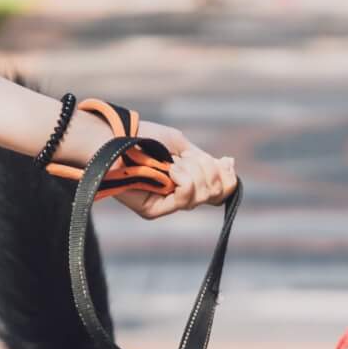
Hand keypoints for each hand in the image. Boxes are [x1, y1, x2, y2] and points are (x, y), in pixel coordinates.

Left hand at [117, 119, 236, 218]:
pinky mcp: (155, 211)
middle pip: (214, 194)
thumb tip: (230, 164)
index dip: (228, 179)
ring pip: (201, 196)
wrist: (118, 137)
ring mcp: (166, 205)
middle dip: (207, 170)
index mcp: (189, 181)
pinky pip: (185, 199)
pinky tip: (170, 170)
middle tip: (186, 158)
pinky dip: (183, 180)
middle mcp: (179, 196)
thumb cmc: (145, 138)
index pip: (220, 191)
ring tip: (174, 163)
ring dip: (193, 172)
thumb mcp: (182, 145)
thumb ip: (204, 159)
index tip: (226, 161)